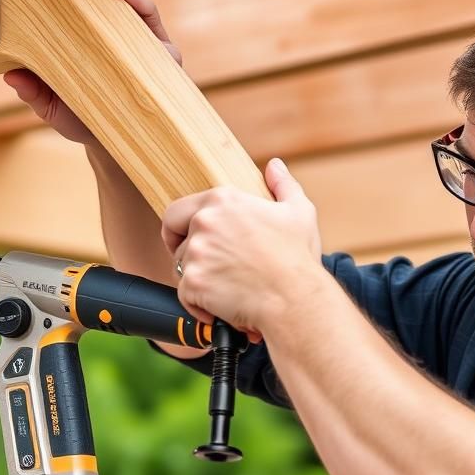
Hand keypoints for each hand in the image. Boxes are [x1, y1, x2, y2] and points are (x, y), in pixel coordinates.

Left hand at [3, 0, 180, 144]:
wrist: (116, 146)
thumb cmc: (85, 119)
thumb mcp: (52, 106)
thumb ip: (34, 91)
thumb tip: (10, 76)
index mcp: (94, 38)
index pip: (90, 1)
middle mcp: (119, 36)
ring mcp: (142, 44)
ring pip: (136, 4)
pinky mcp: (163, 57)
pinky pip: (153, 26)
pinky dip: (141, 8)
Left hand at [164, 159, 323, 342]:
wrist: (295, 299)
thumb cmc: (297, 258)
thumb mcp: (299, 212)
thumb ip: (283, 185)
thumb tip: (274, 167)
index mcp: (224, 201)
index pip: (178, 209)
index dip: (180, 227)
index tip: (189, 238)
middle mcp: (204, 222)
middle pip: (175, 239)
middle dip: (183, 252)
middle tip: (204, 265)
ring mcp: (196, 253)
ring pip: (181, 269)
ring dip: (198, 279)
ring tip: (226, 287)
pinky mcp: (193, 283)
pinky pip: (185, 295)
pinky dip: (199, 305)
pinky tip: (221, 306)